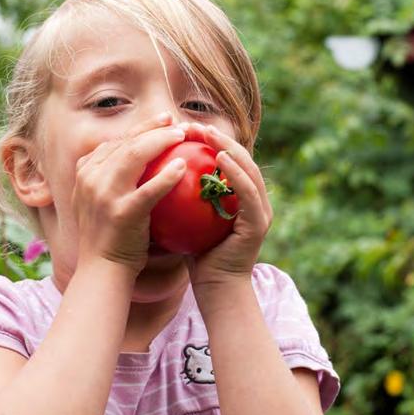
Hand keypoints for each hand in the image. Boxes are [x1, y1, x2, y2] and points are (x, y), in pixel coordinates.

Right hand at [73, 114, 187, 273]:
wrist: (102, 270)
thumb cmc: (111, 236)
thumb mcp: (101, 200)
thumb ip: (112, 177)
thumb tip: (142, 156)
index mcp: (85, 172)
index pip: (117, 141)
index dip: (143, 127)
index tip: (165, 121)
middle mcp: (91, 178)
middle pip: (127, 142)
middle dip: (155, 128)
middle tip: (180, 124)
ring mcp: (103, 195)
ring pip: (135, 156)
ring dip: (162, 141)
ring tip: (184, 136)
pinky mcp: (121, 213)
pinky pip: (148, 189)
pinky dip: (166, 176)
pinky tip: (183, 166)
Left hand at [183, 123, 272, 287]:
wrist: (216, 290)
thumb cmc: (197, 258)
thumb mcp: (187, 220)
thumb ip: (181, 198)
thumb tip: (153, 171)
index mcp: (239, 197)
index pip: (227, 161)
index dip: (210, 141)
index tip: (185, 129)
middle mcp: (254, 200)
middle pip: (240, 158)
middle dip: (219, 137)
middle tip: (194, 124)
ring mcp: (260, 211)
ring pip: (248, 169)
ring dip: (228, 147)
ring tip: (207, 132)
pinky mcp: (259, 223)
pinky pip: (248, 191)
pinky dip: (235, 173)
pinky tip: (219, 158)